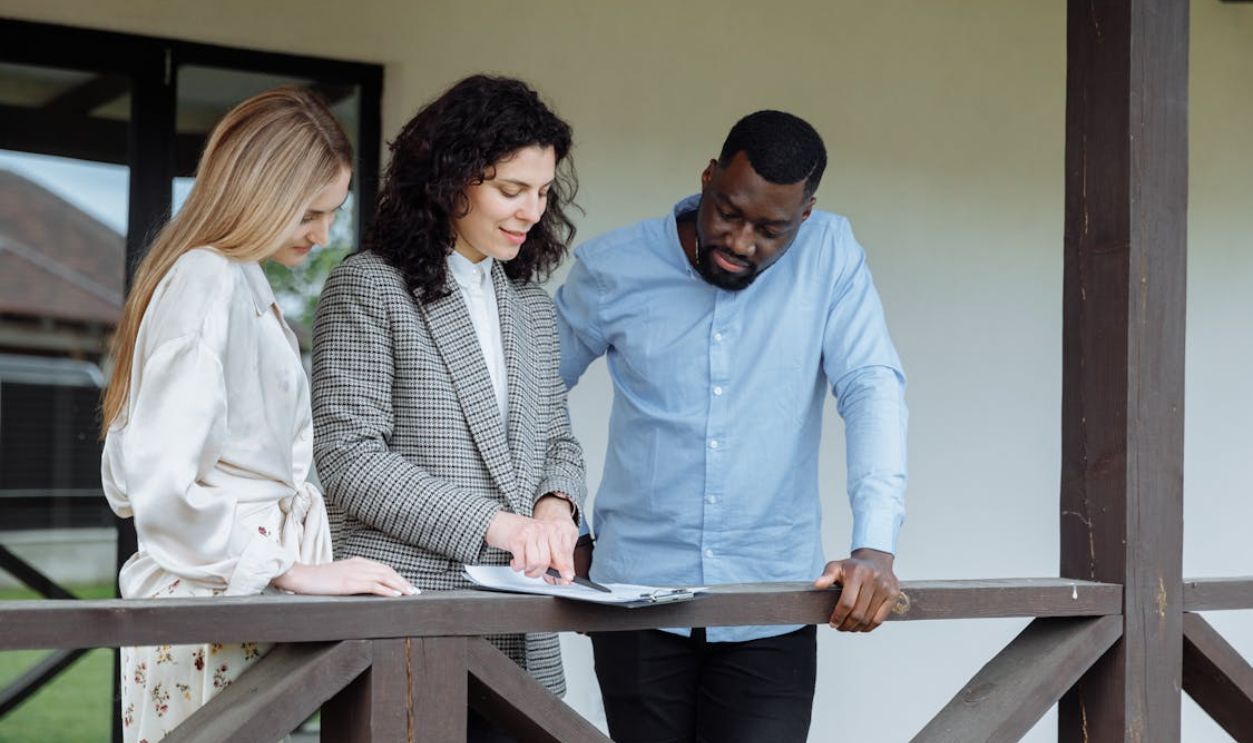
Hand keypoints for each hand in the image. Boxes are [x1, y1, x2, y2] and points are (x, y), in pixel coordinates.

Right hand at [271, 556, 417, 596]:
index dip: (397, 577)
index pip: (383, 568)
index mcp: (357, 562)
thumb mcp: (337, 577)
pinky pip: (374, 585)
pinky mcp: (350, 582)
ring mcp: (355, 572)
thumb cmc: (316, 580)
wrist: (299, 577)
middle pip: (388, 571)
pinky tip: (397, 595)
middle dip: (403, 581)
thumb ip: (351, 578)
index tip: (407, 586)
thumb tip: (361, 589)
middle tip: (415, 592)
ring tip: (411, 594)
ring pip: (385, 577)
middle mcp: (359, 564)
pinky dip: (388, 590)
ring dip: (400, 586)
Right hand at [485, 505, 576, 581]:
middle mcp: (542, 529)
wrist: (498, 522)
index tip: (568, 578)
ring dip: (528, 570)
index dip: (565, 567)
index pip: (562, 551)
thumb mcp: (539, 540)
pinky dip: (517, 566)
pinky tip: (515, 561)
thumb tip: (562, 575)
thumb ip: (551, 555)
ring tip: (524, 566)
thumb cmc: (519, 533)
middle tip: (533, 572)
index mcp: (551, 529)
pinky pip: (521, 562)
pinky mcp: (516, 540)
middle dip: (539, 572)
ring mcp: (529, 533)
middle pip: (547, 561)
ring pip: (536, 563)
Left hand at [813, 548, 898, 631]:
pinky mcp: (893, 595)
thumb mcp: (836, 566)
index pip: (847, 602)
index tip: (832, 624)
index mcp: (857, 572)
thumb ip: (826, 576)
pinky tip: (861, 627)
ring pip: (868, 618)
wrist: (875, 560)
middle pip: (858, 613)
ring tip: (848, 627)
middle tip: (839, 628)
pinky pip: (880, 618)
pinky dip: (869, 627)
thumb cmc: (852, 567)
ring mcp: (885, 587)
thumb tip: (817, 585)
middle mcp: (873, 579)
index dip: (838, 616)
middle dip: (846, 625)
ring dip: (856, 628)